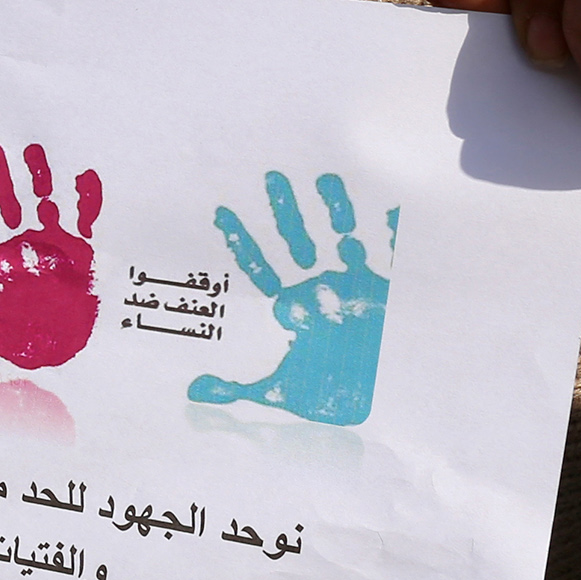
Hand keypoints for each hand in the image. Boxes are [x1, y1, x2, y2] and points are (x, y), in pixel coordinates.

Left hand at [0, 140, 102, 368]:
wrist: (65, 345)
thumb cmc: (27, 338)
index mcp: (1, 260)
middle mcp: (25, 244)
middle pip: (8, 203)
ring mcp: (53, 243)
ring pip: (43, 201)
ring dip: (39, 176)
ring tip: (32, 148)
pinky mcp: (82, 249)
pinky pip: (84, 218)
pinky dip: (85, 199)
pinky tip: (83, 175)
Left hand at [190, 172, 393, 426]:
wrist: (378, 403)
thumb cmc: (328, 393)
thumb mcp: (279, 391)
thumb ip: (237, 387)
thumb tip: (193, 391)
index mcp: (291, 303)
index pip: (260, 266)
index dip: (242, 242)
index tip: (221, 213)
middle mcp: (319, 285)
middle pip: (297, 241)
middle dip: (285, 211)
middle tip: (271, 176)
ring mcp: (352, 283)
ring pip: (338, 237)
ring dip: (332, 208)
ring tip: (323, 178)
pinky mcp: (387, 289)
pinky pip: (386, 253)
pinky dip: (387, 229)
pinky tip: (386, 203)